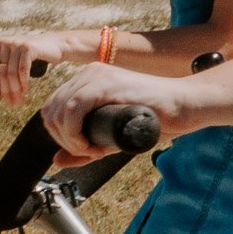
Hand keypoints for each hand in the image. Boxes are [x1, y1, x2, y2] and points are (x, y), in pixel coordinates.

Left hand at [0, 30, 73, 105]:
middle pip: (2, 73)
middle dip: (7, 92)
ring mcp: (17, 43)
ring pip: (12, 74)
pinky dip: (24, 82)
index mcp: (0, 44)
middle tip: (12, 105)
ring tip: (19, 100)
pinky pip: (22, 70)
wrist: (57, 45)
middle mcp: (6, 42)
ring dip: (15, 90)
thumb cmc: (37, 55)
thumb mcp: (18, 60)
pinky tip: (26, 90)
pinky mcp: (28, 47)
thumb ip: (7, 69)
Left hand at [40, 62, 223, 165]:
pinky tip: (90, 144)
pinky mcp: (105, 82)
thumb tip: (56, 160)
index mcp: (87, 81)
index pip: (52, 109)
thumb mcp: (110, 137)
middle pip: (50, 111)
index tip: (82, 150)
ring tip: (93, 149)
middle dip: (63, 139)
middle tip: (88, 152)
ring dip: (69, 139)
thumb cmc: (153, 120)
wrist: (182, 107)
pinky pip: (72, 108)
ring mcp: (96, 75)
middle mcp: (88, 73)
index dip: (60, 136)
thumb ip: (84, 148)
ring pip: (58, 110)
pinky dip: (74, 132)